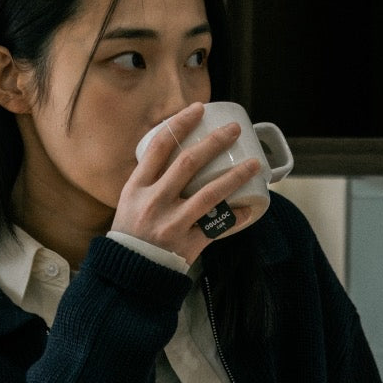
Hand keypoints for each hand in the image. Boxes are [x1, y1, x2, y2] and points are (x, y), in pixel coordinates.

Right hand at [111, 101, 260, 265]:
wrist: (128, 273)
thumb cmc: (131, 232)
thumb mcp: (129, 200)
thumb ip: (150, 179)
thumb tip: (174, 153)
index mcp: (137, 187)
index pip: (159, 146)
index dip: (180, 123)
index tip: (198, 109)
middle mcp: (154, 201)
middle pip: (189, 162)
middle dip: (215, 142)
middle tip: (234, 131)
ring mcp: (172, 223)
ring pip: (210, 193)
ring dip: (235, 176)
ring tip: (254, 165)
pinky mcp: (187, 244)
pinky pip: (218, 227)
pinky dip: (235, 217)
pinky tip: (249, 207)